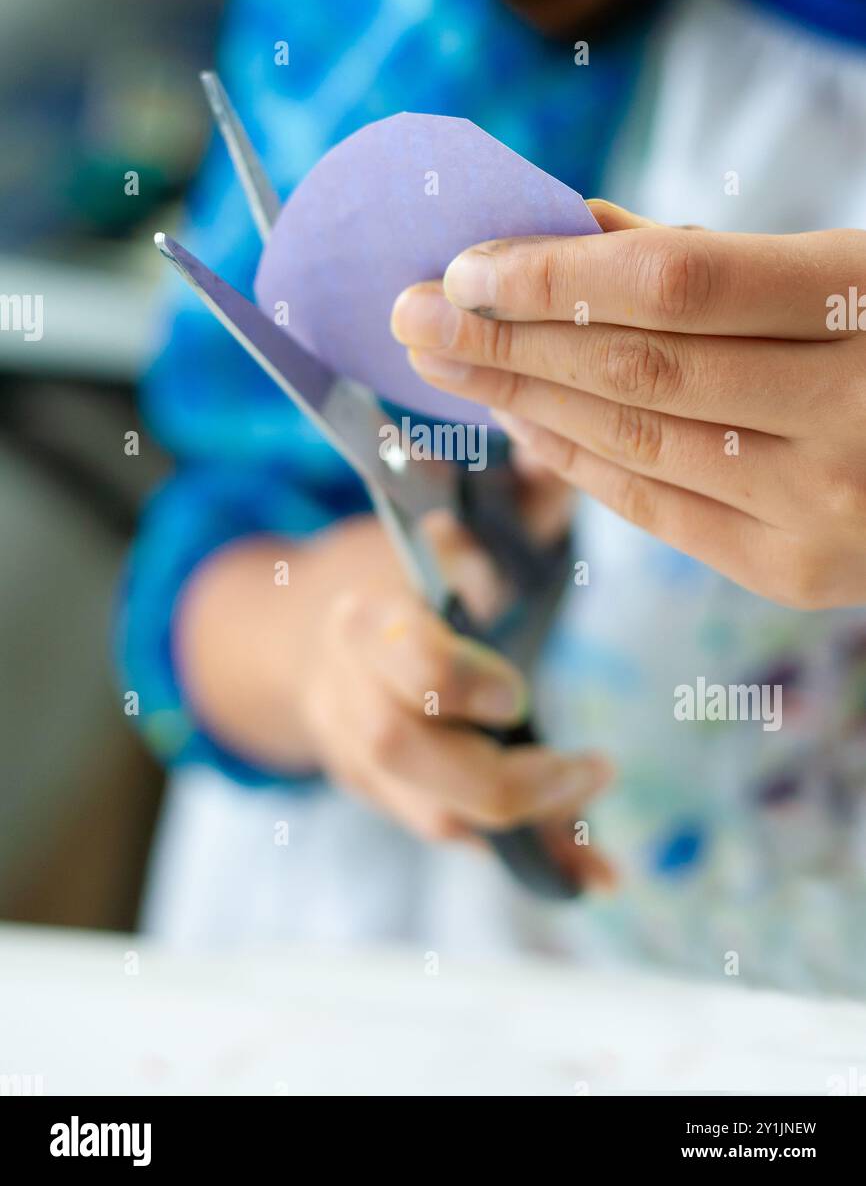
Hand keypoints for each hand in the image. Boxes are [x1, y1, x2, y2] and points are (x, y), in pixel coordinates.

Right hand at [178, 506, 614, 890]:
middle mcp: (352, 697)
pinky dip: (534, 860)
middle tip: (592, 767)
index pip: (404, 665)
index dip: (461, 682)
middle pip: (404, 756)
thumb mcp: (444, 524)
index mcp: (364, 623)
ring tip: (603, 810)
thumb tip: (559, 457)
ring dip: (530, 822)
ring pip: (432, 814)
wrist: (311, 632)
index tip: (515, 691)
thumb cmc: (396, 570)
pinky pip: (463, 839)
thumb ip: (510, 499)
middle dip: (500, 774)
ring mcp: (364, 759)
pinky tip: (599, 876)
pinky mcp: (395, 798)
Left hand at [391, 204, 865, 609]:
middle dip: (505, 338)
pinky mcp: (798, 573)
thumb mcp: (851, 264)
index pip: (673, 284)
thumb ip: (718, 256)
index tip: (465, 262)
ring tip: (450, 362)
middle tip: (414, 309)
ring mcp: (824, 510)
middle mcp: (849, 417)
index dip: (554, 273)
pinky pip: (655, 509)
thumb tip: (575, 232)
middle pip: (633, 371)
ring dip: (523, 400)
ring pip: (632, 445)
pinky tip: (521, 421)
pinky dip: (576, 462)